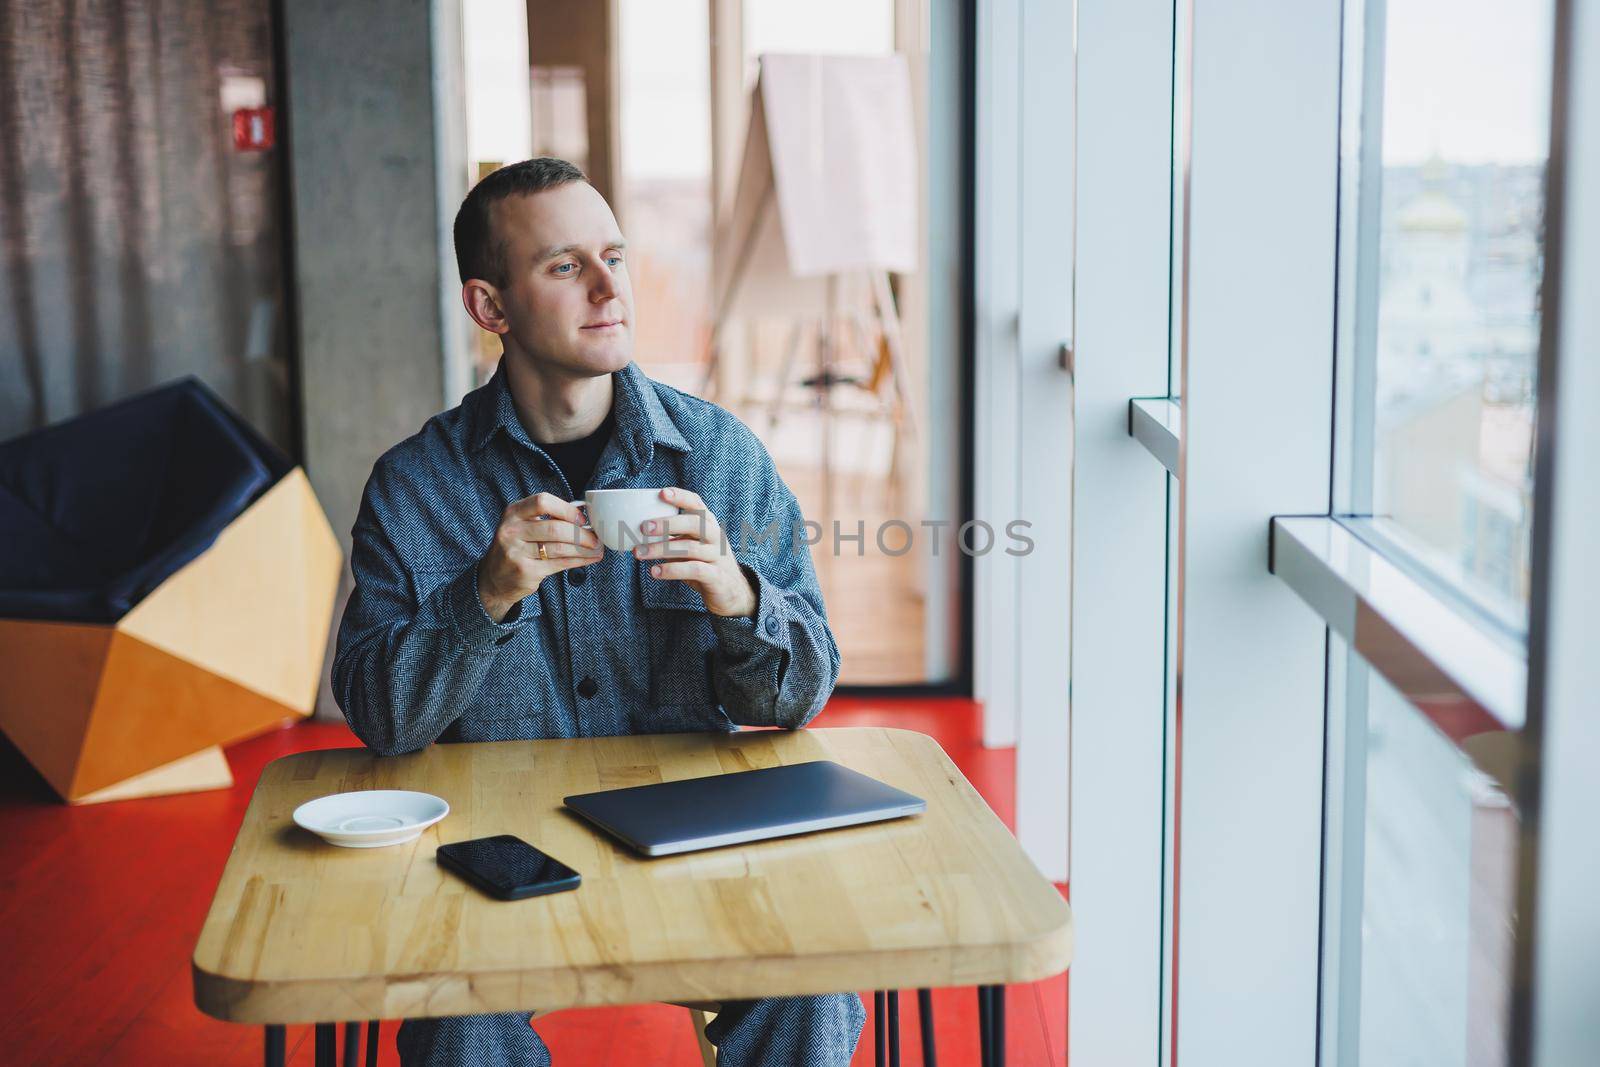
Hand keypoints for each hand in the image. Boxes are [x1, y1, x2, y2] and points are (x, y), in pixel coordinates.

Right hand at [478, 492, 602, 621]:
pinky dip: (579, 561)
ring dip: (583, 548)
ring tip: (597, 548)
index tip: (581, 518)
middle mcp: (512, 531)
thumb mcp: (521, 526)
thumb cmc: (516, 547)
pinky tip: (589, 559)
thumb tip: (583, 517)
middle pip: (554, 528)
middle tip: (595, 537)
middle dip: (580, 533)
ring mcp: (517, 552)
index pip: (542, 502)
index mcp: (513, 513)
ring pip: (559, 548)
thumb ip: (545, 518)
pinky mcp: (526, 571)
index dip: (566, 509)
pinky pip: (559, 564)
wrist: (494, 578)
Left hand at [631, 487, 756, 617]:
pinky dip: (672, 570)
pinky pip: (694, 570)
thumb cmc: (704, 564)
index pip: (697, 504)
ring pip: (689, 548)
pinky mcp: (716, 577)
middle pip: (694, 523)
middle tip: (644, 527)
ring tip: (639, 554)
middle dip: (668, 523)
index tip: (661, 493)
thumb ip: (672, 537)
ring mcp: (718, 556)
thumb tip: (637, 531)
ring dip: (661, 549)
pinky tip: (655, 572)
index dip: (680, 497)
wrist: (732, 592)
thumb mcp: (690, 546)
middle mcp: (715, 537)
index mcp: (708, 525)